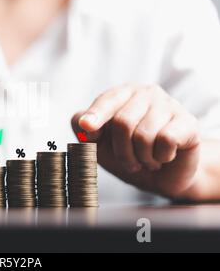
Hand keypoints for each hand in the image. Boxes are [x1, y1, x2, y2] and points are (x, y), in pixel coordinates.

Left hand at [71, 84, 200, 197]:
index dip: (95, 115)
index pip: (107, 101)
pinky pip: (166, 140)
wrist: (162, 176)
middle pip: (122, 122)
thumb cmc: (128, 154)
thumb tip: (82, 123)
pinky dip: (161, 157)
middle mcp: (146, 93)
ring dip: (142, 158)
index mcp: (122, 94)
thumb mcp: (100, 146)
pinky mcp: (188, 122)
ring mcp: (169, 104)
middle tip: (129, 162)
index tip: (86, 126)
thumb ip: (86, 131)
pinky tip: (165, 156)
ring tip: (147, 159)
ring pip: (144, 135)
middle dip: (121, 151)